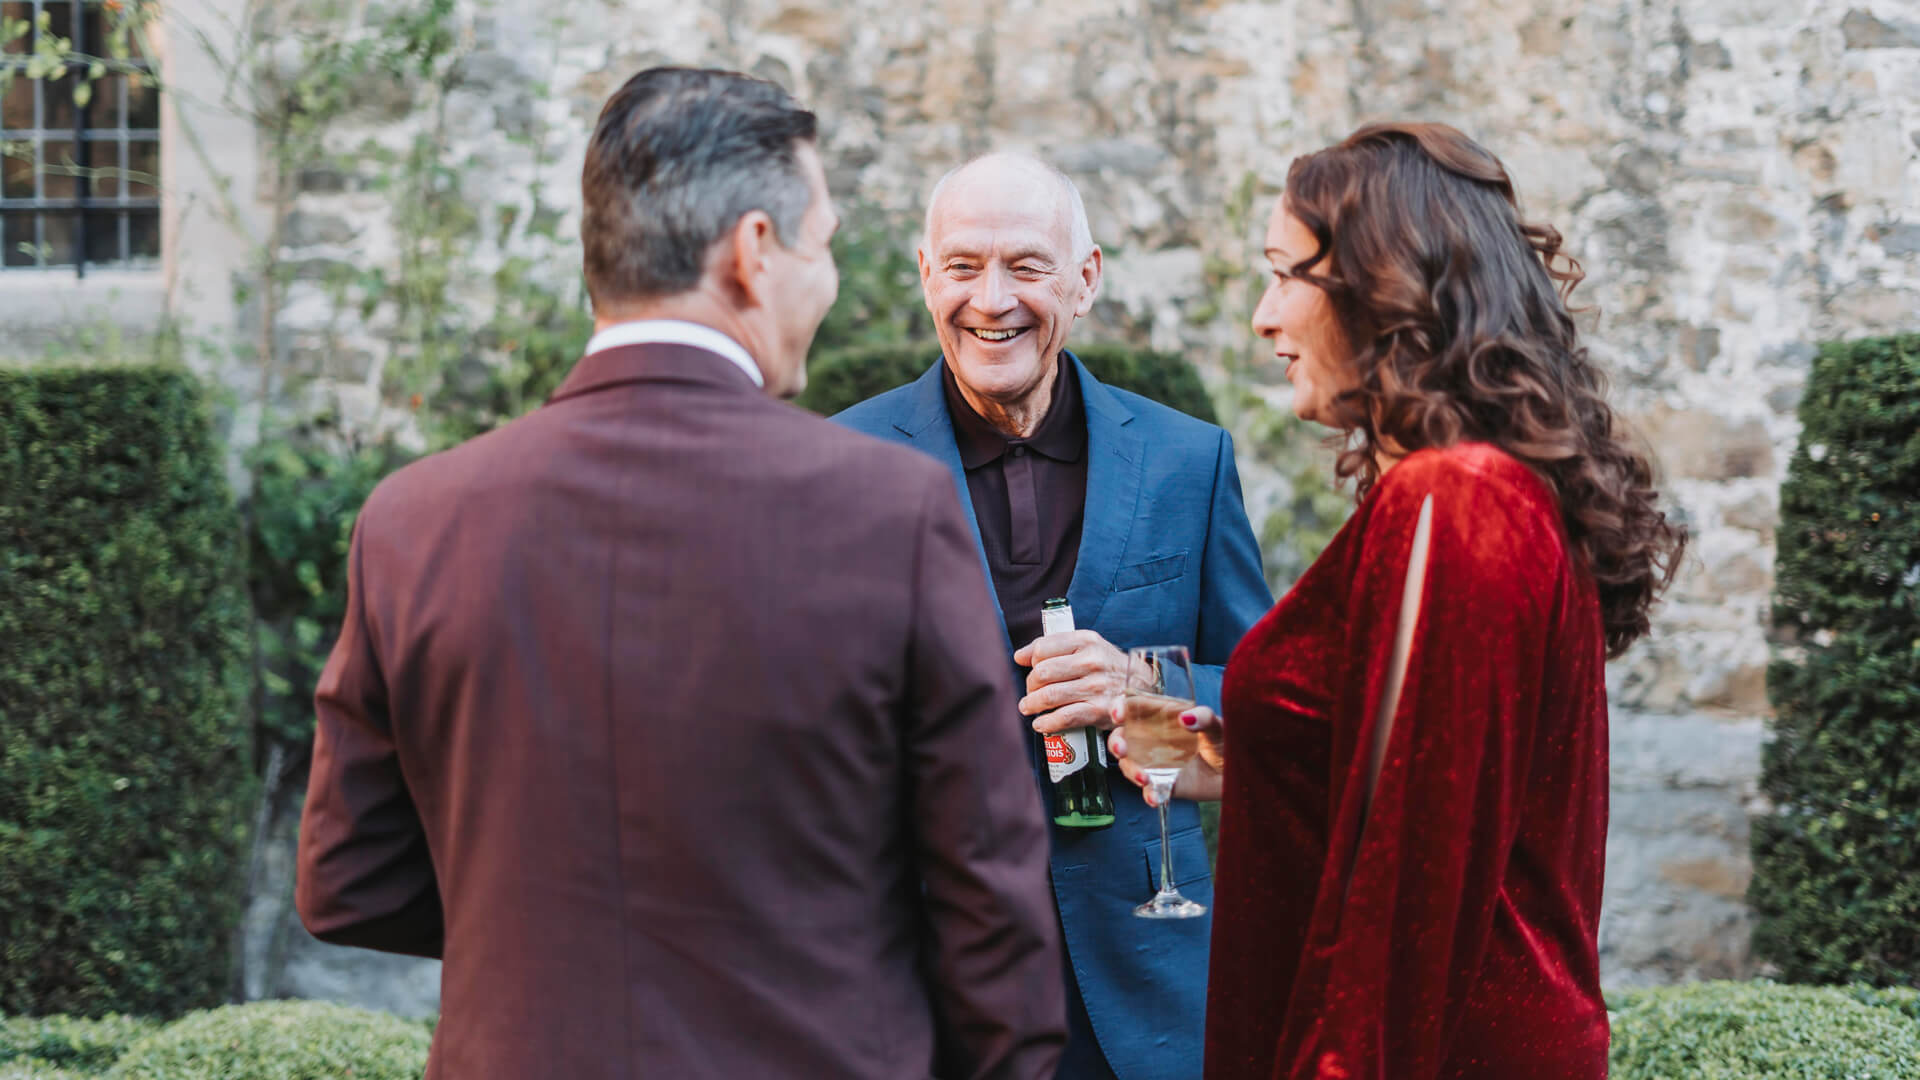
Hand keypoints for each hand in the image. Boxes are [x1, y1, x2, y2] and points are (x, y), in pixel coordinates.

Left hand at [1013, 630, 1126, 734]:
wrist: (1143, 685)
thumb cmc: (1108, 666)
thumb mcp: (1087, 646)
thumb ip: (1053, 646)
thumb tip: (1020, 656)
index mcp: (1086, 641)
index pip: (1043, 648)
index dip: (1031, 662)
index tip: (1032, 670)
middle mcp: (1092, 661)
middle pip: (1042, 673)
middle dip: (1030, 686)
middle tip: (1030, 693)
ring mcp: (1096, 686)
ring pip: (1049, 695)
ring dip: (1032, 704)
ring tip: (1028, 707)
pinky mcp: (1099, 710)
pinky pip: (1064, 717)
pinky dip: (1047, 723)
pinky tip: (1041, 723)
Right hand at [1108, 704, 1225, 805]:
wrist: (1238, 773)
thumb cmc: (1227, 743)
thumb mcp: (1218, 726)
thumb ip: (1204, 718)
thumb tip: (1185, 718)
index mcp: (1163, 717)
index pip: (1134, 708)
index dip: (1120, 708)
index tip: (1119, 715)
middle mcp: (1153, 739)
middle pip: (1123, 738)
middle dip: (1117, 743)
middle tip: (1122, 749)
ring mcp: (1156, 763)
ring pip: (1130, 765)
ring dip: (1131, 771)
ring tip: (1144, 779)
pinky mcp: (1164, 784)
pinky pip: (1149, 790)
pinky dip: (1149, 795)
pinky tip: (1155, 798)